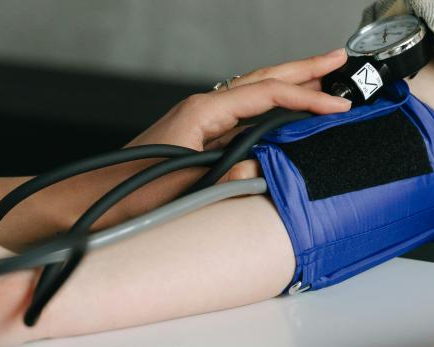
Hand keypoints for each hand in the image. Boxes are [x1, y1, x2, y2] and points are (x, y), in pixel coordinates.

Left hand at [128, 48, 351, 181]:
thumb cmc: (129, 193)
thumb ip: (227, 177)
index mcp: (201, 112)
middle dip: (304, 69)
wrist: (94, 200)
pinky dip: (271, 108)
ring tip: (322, 78)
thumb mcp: (184, 186)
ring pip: (254, 94)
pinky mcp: (198, 137)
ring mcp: (200, 121)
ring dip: (289, 85)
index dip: (308, 98)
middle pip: (263, 79)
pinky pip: (244, 115)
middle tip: (339, 59)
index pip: (267, 95)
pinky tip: (285, 113)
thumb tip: (262, 169)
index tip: (339, 105)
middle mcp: (202, 109)